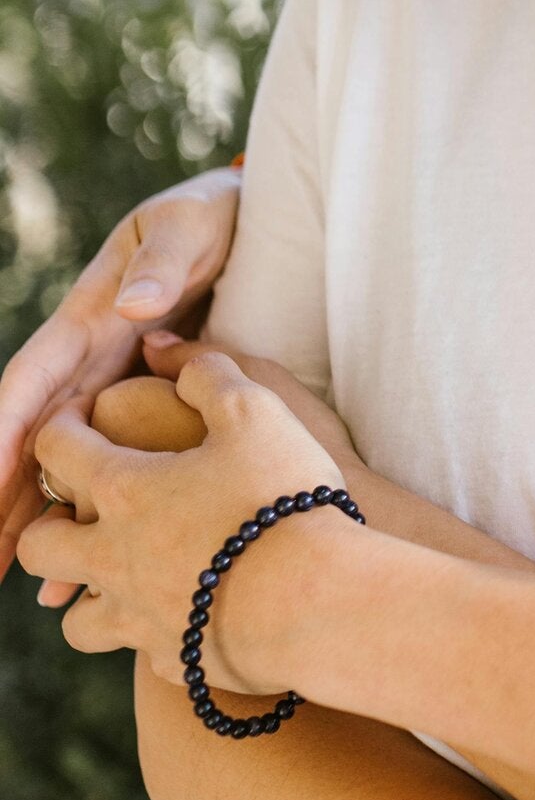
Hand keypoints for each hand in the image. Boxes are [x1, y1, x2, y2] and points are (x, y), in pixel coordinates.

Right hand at [0, 167, 241, 579]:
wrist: (245, 217)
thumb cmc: (210, 214)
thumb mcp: (186, 225)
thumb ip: (163, 263)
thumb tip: (131, 306)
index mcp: (88, 318)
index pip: (30, 382)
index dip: (1, 434)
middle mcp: (89, 359)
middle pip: (32, 440)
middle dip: (2, 499)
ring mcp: (113, 384)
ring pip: (62, 462)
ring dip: (39, 520)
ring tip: (28, 584)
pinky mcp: (145, 402)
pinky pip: (109, 462)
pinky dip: (93, 508)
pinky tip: (93, 560)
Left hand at [19, 351, 352, 690]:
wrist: (317, 602)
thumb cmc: (283, 497)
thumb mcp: (257, 411)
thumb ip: (207, 370)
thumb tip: (164, 347)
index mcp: (123, 490)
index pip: (56, 448)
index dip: (62, 425)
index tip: (82, 420)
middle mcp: (113, 558)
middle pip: (41, 546)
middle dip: (49, 525)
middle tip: (85, 511)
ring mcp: (139, 616)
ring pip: (75, 620)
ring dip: (87, 597)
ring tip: (121, 581)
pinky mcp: (177, 660)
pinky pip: (145, 653)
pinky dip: (155, 635)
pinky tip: (187, 618)